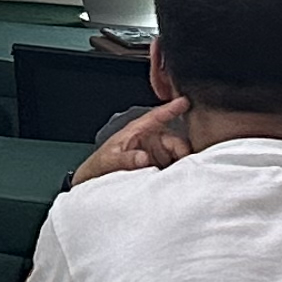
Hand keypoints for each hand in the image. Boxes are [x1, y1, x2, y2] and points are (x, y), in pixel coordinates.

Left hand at [71, 101, 189, 185]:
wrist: (96, 180)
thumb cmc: (101, 164)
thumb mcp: (109, 160)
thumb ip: (125, 159)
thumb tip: (143, 157)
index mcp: (136, 131)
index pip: (156, 116)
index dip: (170, 108)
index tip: (184, 102)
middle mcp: (149, 139)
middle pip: (174, 140)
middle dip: (182, 149)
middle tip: (186, 163)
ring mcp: (155, 153)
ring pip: (177, 154)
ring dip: (181, 162)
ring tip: (183, 173)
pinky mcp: (158, 166)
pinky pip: (173, 166)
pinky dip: (177, 171)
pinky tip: (178, 179)